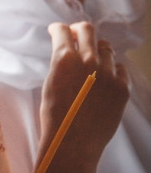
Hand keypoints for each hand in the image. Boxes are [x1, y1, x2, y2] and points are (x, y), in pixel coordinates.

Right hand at [40, 22, 128, 166]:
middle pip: (87, 30)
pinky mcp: (122, 88)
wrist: (73, 143)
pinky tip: (105, 79)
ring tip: (92, 63)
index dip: (58, 29)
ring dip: (97, 52)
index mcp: (64, 59)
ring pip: (106, 48)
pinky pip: (120, 68)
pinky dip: (112, 70)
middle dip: (79, 30)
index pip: (62, 30)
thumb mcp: (50, 83)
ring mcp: (108, 74)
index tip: (58, 31)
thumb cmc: (55, 117)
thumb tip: (66, 50)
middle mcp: (88, 61)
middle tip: (76, 36)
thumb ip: (60, 63)